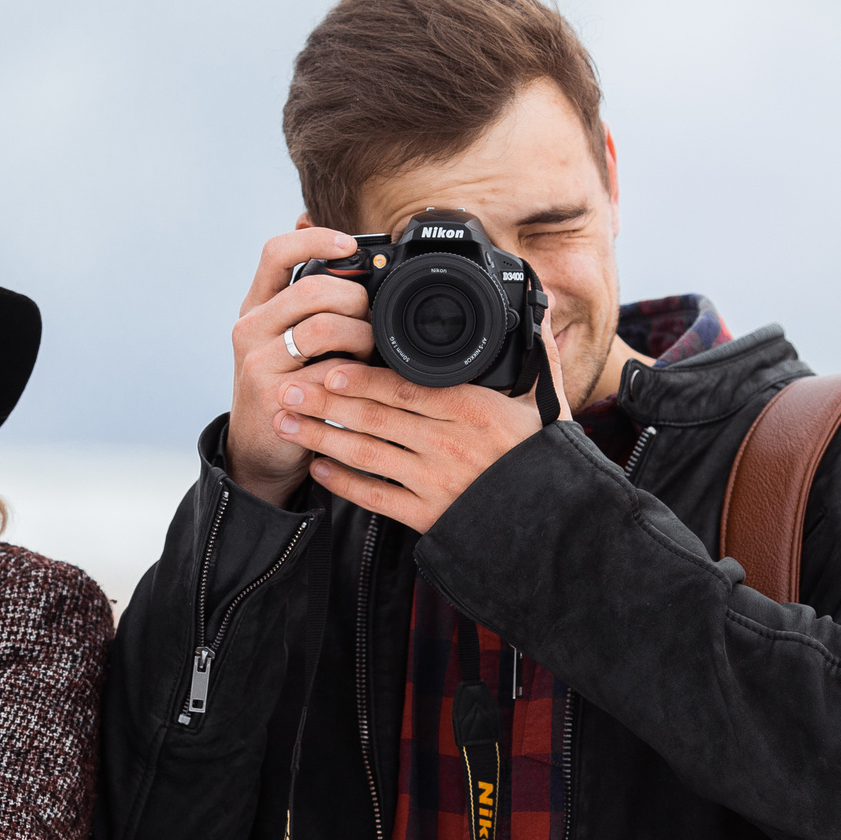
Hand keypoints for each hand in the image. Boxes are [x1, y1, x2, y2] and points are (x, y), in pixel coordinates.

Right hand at [224, 224, 375, 504]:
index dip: (315, 239)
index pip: (276, 252)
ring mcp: (257, 362)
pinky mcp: (274, 395)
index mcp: (256, 307)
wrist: (261, 449)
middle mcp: (250, 329)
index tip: (349, 245)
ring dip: (360, 337)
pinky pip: (329, 373)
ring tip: (367, 353)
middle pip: (312, 289)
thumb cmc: (288, 387)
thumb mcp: (288, 340)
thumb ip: (312, 308)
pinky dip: (355, 375)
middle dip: (355, 300)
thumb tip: (358, 263)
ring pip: (323, 328)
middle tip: (370, 321)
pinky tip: (361, 382)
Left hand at [271, 348, 571, 534]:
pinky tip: (317, 468)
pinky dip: (343, 483)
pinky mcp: (427, 515)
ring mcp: (433, 481)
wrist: (554, 525)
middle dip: (324, 402)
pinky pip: (376, 496)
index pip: (405, 388)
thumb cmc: (546, 460)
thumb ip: (537, 357)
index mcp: (471, 409)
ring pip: (365, 453)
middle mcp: (446, 443)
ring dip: (320, 437)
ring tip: (286, 420)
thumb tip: (539, 314)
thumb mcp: (546, 404)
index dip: (363, 379)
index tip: (330, 367)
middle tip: (286, 387)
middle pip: (373, 417)